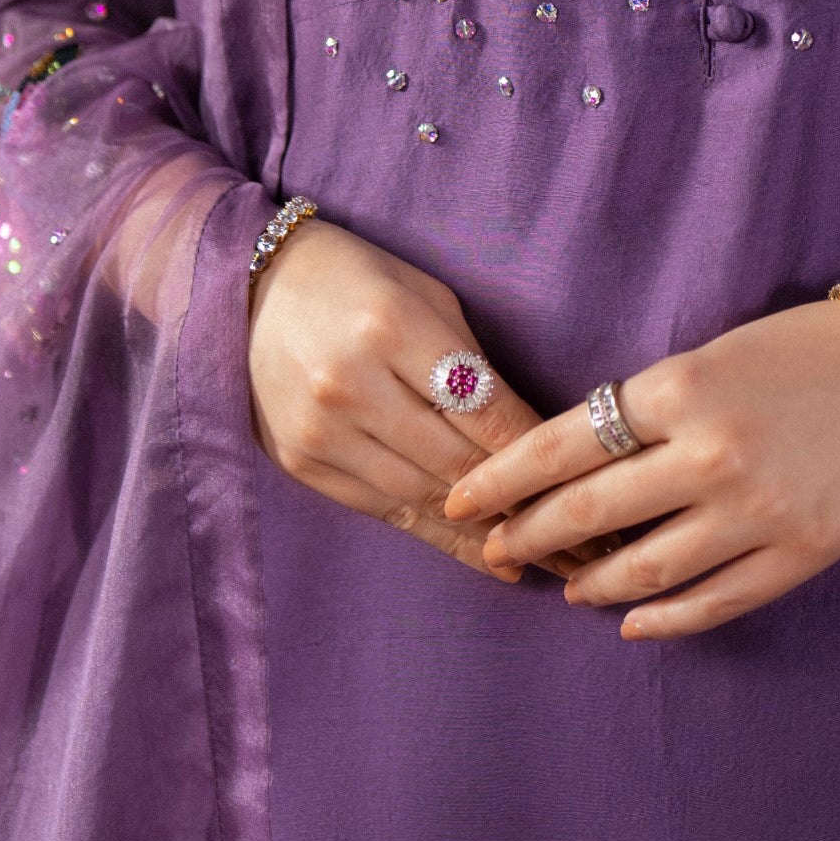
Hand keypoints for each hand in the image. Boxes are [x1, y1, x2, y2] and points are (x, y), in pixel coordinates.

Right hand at [247, 215, 561, 581]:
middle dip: (530, 504)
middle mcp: (352, 387)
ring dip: (493, 534)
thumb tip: (528, 439)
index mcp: (391, 328)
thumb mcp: (424, 295)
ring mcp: (321, 433)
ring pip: (426, 498)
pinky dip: (442, 538)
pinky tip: (488, 560)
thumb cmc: (357, 280)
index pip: (486, 410)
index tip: (589, 480)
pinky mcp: (302, 465)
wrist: (247, 287)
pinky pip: (386, 513)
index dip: (541, 454)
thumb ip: (471, 364)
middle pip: (459, 464)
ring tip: (553, 559)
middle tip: (593, 538)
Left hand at [440, 293, 839, 637]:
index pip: (563, 443)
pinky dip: (662, 619)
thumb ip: (645, 408)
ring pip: (644, 571)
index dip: (501, 478)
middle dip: (527, 535)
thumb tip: (572, 467)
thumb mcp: (710, 356)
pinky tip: (631, 620)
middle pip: (589, 513)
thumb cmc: (802, 348)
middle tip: (495, 548)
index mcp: (682, 389)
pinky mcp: (800, 555)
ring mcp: (758, 513)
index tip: (463, 497)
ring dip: (589, 584)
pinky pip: (712, 602)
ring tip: (564, 585)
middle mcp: (712, 454)